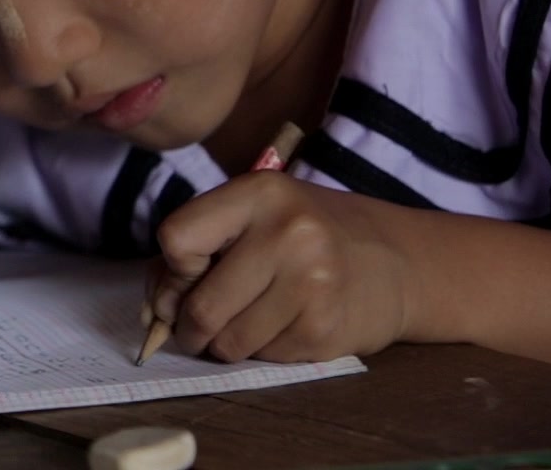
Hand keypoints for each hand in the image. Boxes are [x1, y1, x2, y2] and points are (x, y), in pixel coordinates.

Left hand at [149, 174, 416, 362]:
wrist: (396, 261)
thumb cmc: (306, 236)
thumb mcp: (255, 216)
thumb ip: (198, 248)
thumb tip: (154, 312)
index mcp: (259, 192)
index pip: (177, 239)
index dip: (172, 270)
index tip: (187, 278)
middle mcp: (288, 232)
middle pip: (201, 305)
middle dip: (189, 327)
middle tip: (196, 328)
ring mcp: (312, 282)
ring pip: (229, 343)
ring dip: (225, 345)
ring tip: (246, 324)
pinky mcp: (326, 328)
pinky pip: (264, 359)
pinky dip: (263, 352)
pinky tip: (283, 328)